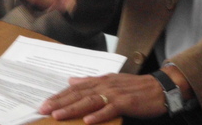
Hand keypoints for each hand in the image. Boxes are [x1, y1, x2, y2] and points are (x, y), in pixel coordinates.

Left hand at [39, 73, 167, 123]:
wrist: (158, 87)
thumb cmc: (134, 86)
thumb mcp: (110, 81)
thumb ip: (90, 81)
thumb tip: (71, 80)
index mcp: (99, 80)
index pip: (74, 89)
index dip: (59, 96)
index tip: (44, 103)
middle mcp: (104, 85)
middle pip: (78, 94)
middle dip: (59, 102)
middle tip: (43, 109)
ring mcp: (114, 93)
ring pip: (89, 101)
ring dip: (72, 108)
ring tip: (58, 115)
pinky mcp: (125, 102)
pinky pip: (110, 109)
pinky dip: (99, 115)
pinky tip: (87, 121)